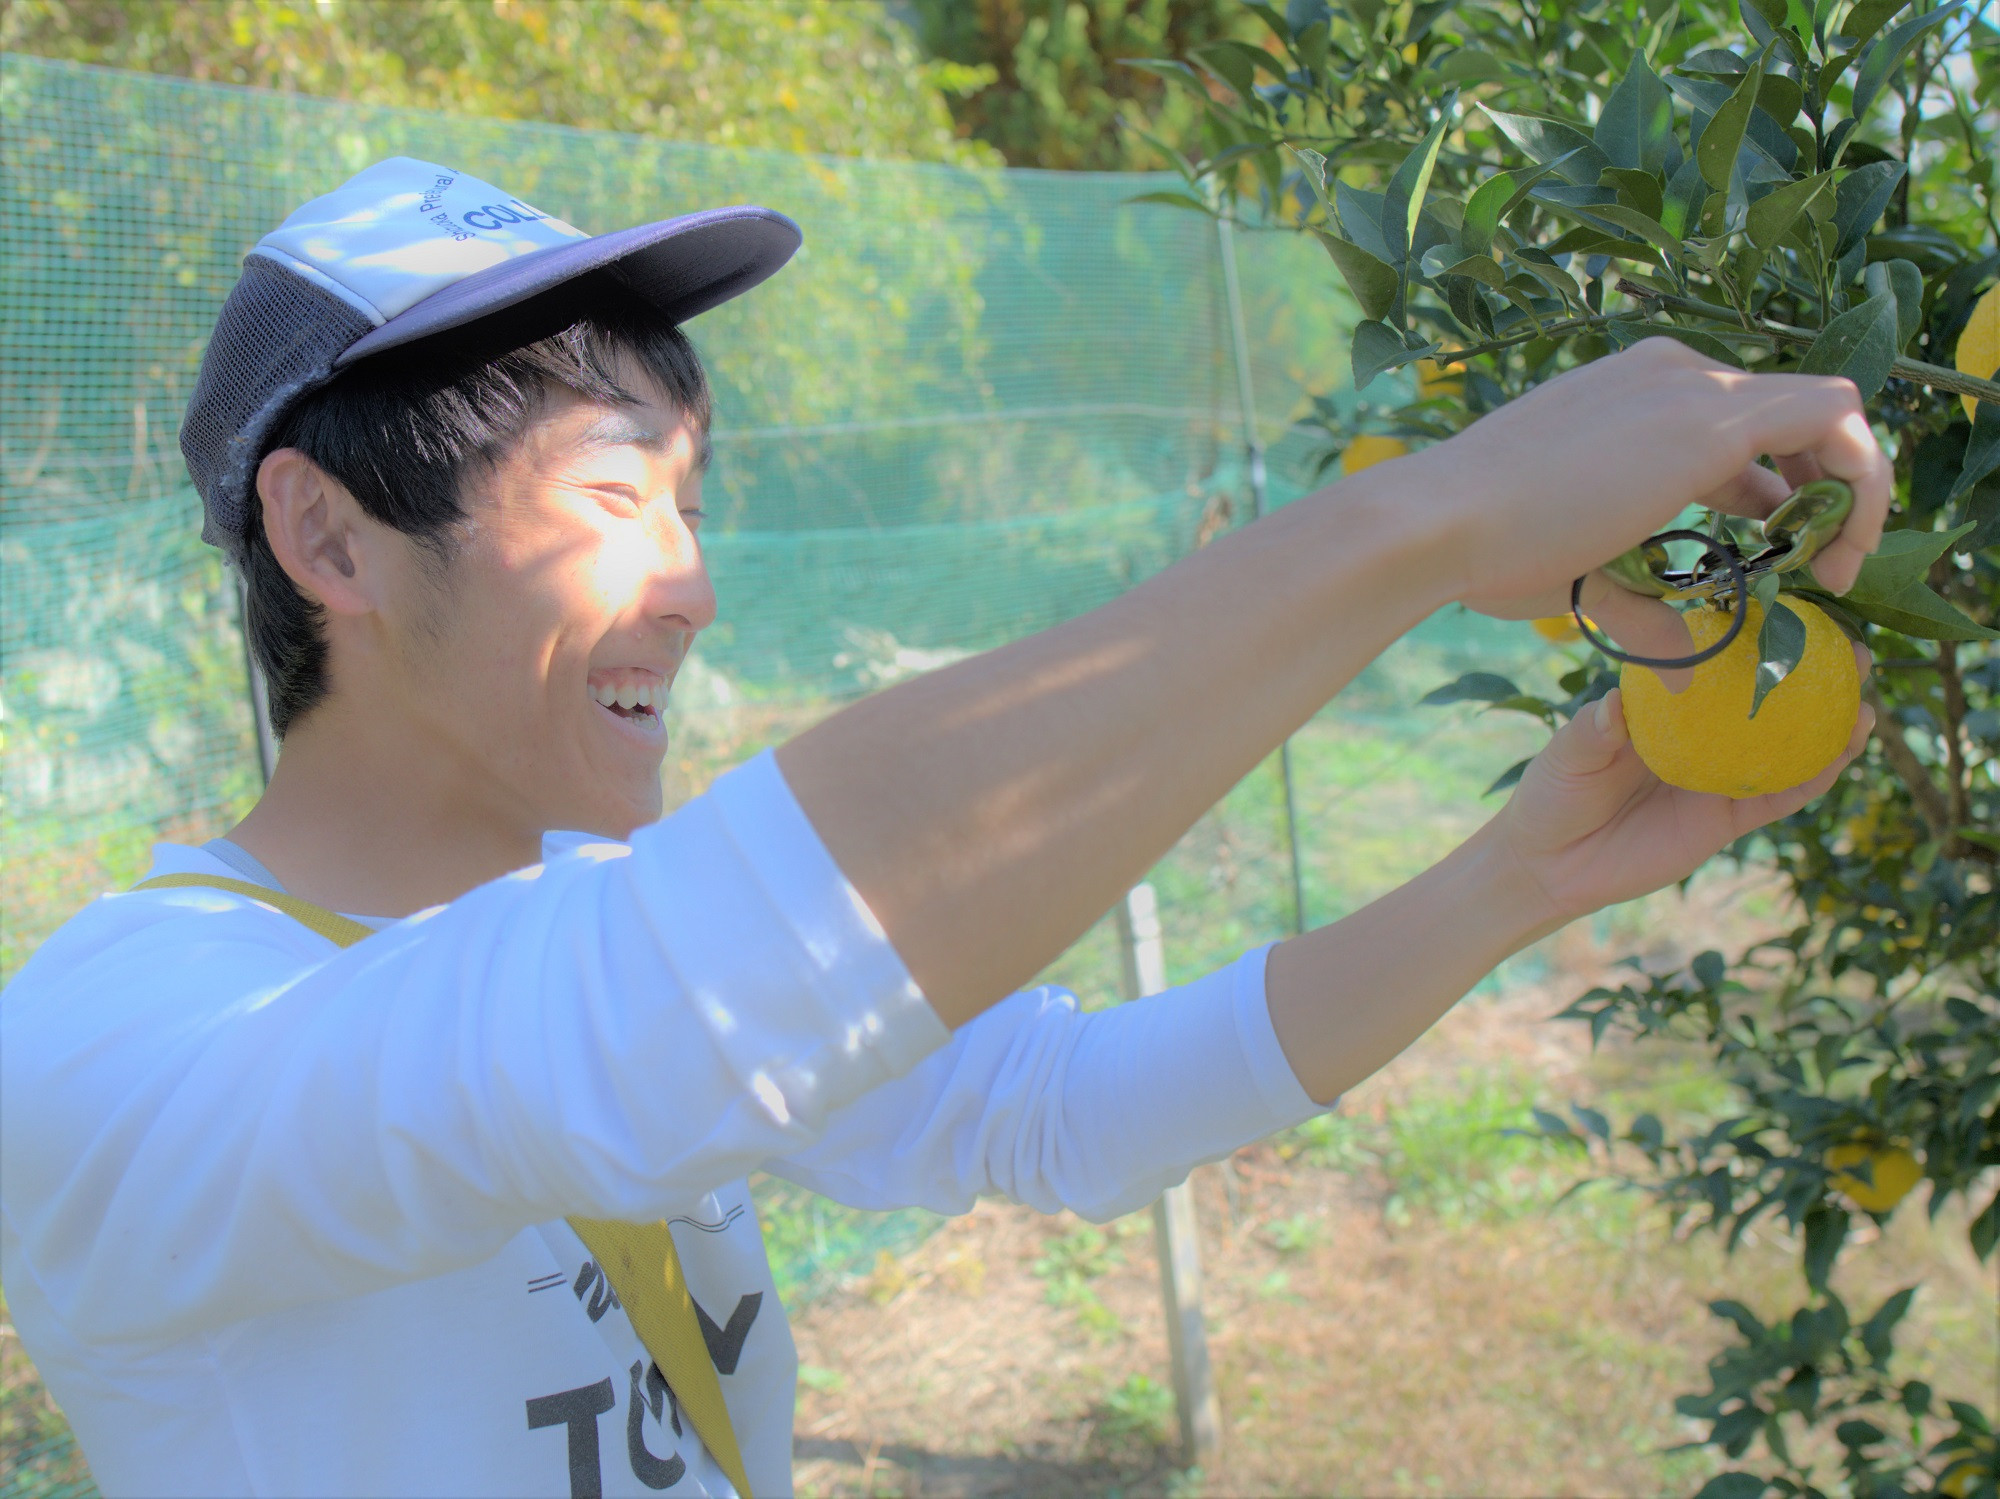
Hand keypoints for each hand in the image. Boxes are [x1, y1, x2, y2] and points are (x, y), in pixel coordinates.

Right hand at [1412, 339, 1889, 672]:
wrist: (1438, 523)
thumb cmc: (1482, 550)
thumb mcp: (1581, 571)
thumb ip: (1640, 601)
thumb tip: (1682, 662)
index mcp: (1630, 393)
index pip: (1735, 424)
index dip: (1772, 489)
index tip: (1772, 552)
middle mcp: (1669, 372)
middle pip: (1788, 414)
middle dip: (1819, 487)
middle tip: (1817, 564)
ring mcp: (1691, 386)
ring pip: (1828, 409)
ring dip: (1848, 485)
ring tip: (1835, 564)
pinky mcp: (1713, 420)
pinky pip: (1836, 420)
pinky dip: (1859, 480)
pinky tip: (1837, 553)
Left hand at [1485, 664, 1873, 929]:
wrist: (1549, 864)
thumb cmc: (1553, 794)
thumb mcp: (1567, 754)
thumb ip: (1592, 731)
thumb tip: (1615, 707)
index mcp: (1667, 708)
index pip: (1720, 666)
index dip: (1760, 641)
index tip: (1800, 614)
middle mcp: (1701, 736)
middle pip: (1770, 703)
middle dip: (1816, 679)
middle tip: (1856, 654)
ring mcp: (1718, 776)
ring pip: (1788, 750)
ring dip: (1830, 729)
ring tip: (1866, 707)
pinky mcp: (1725, 819)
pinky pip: (1777, 798)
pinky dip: (1812, 779)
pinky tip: (1842, 758)